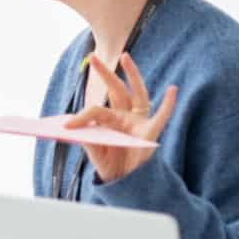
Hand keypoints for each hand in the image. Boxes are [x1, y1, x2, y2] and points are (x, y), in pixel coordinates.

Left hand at [64, 53, 176, 184]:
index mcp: (109, 121)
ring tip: (125, 57)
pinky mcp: (152, 132)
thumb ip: (86, 141)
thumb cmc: (111, 165)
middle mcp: (124, 116)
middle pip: (116, 90)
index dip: (80, 117)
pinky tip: (173, 90)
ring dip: (132, 75)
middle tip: (92, 56)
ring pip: (137, 94)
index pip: (95, 111)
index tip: (65, 126)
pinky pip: (162, 116)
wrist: (127, 182)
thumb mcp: (95, 154)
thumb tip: (71, 128)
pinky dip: (168, 103)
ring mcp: (139, 121)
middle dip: (105, 73)